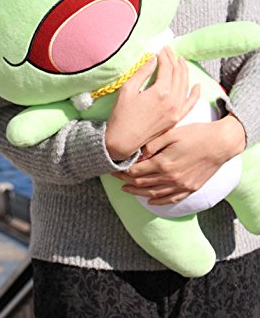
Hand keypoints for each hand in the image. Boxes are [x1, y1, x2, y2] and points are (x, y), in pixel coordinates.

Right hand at [105, 47, 199, 159]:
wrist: (123, 141)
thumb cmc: (121, 115)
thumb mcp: (128, 89)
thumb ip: (142, 72)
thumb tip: (152, 59)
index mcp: (161, 92)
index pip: (167, 67)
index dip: (164, 56)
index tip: (160, 49)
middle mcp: (172, 101)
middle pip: (177, 74)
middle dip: (173, 60)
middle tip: (168, 52)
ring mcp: (176, 111)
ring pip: (185, 86)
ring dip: (184, 72)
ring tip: (180, 61)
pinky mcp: (176, 119)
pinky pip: (190, 104)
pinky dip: (194, 94)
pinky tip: (196, 86)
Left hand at [114, 115, 245, 204]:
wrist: (221, 143)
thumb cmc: (196, 134)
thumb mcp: (171, 133)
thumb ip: (152, 144)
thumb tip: (138, 154)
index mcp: (163, 163)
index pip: (136, 172)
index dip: (123, 171)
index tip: (113, 168)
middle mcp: (171, 178)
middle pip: (142, 183)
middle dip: (126, 181)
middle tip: (115, 178)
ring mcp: (181, 185)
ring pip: (154, 193)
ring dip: (138, 192)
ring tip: (126, 190)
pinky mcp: (191, 188)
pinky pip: (171, 199)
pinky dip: (159, 201)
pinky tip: (150, 200)